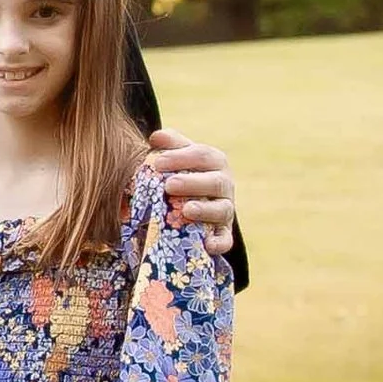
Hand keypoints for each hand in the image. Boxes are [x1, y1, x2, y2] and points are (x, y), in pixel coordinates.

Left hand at [147, 126, 234, 252]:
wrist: (191, 201)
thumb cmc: (180, 173)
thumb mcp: (176, 157)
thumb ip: (169, 145)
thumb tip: (157, 137)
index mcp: (214, 161)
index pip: (202, 155)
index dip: (180, 158)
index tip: (157, 163)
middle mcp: (225, 185)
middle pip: (215, 182)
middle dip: (192, 183)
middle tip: (168, 185)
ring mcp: (225, 210)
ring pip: (223, 210)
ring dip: (205, 210)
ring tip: (186, 210)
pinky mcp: (223, 234)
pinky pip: (225, 240)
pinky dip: (219, 243)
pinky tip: (206, 245)